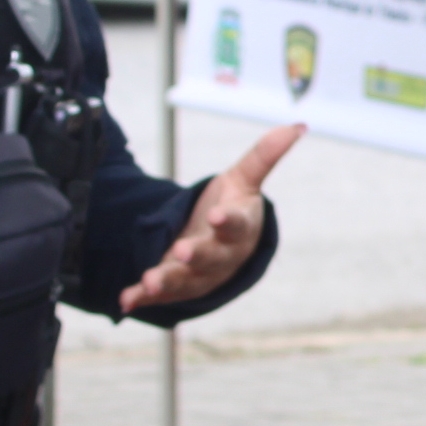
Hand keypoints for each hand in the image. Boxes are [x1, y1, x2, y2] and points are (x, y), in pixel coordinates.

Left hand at [120, 123, 301, 312]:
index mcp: (239, 229)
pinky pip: (158, 295)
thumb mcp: (245, 180)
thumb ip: (264, 156)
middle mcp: (221, 255)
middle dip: (197, 255)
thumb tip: (298, 125)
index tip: (217, 216)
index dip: (227, 221)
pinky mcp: (175, 286)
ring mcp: (198, 274)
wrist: (225, 251)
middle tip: (183, 251)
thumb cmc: (234, 209)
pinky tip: (126, 299)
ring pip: (184, 280)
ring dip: (167, 281)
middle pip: (211, 257)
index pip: (237, 224)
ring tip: (150, 280)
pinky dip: (141, 297)